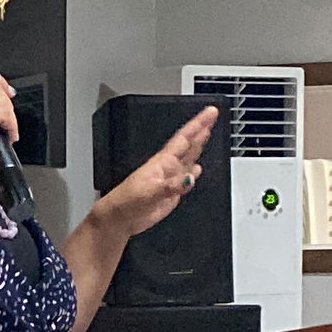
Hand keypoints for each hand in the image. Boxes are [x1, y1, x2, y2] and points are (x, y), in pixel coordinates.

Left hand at [101, 106, 219, 237]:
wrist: (120, 219)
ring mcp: (169, 179)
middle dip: (201, 130)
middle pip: (188, 144)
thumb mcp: (149, 192)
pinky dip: (193, 173)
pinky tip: (197, 170)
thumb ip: (171, 186)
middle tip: (212, 115)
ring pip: (188, 159)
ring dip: (198, 146)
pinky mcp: (171, 193)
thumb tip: (190, 178)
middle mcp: (167, 168)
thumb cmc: (127, 201)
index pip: (184, 138)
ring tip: (207, 134)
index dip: (198, 124)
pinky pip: (186, 179)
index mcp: (162, 162)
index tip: (209, 112)